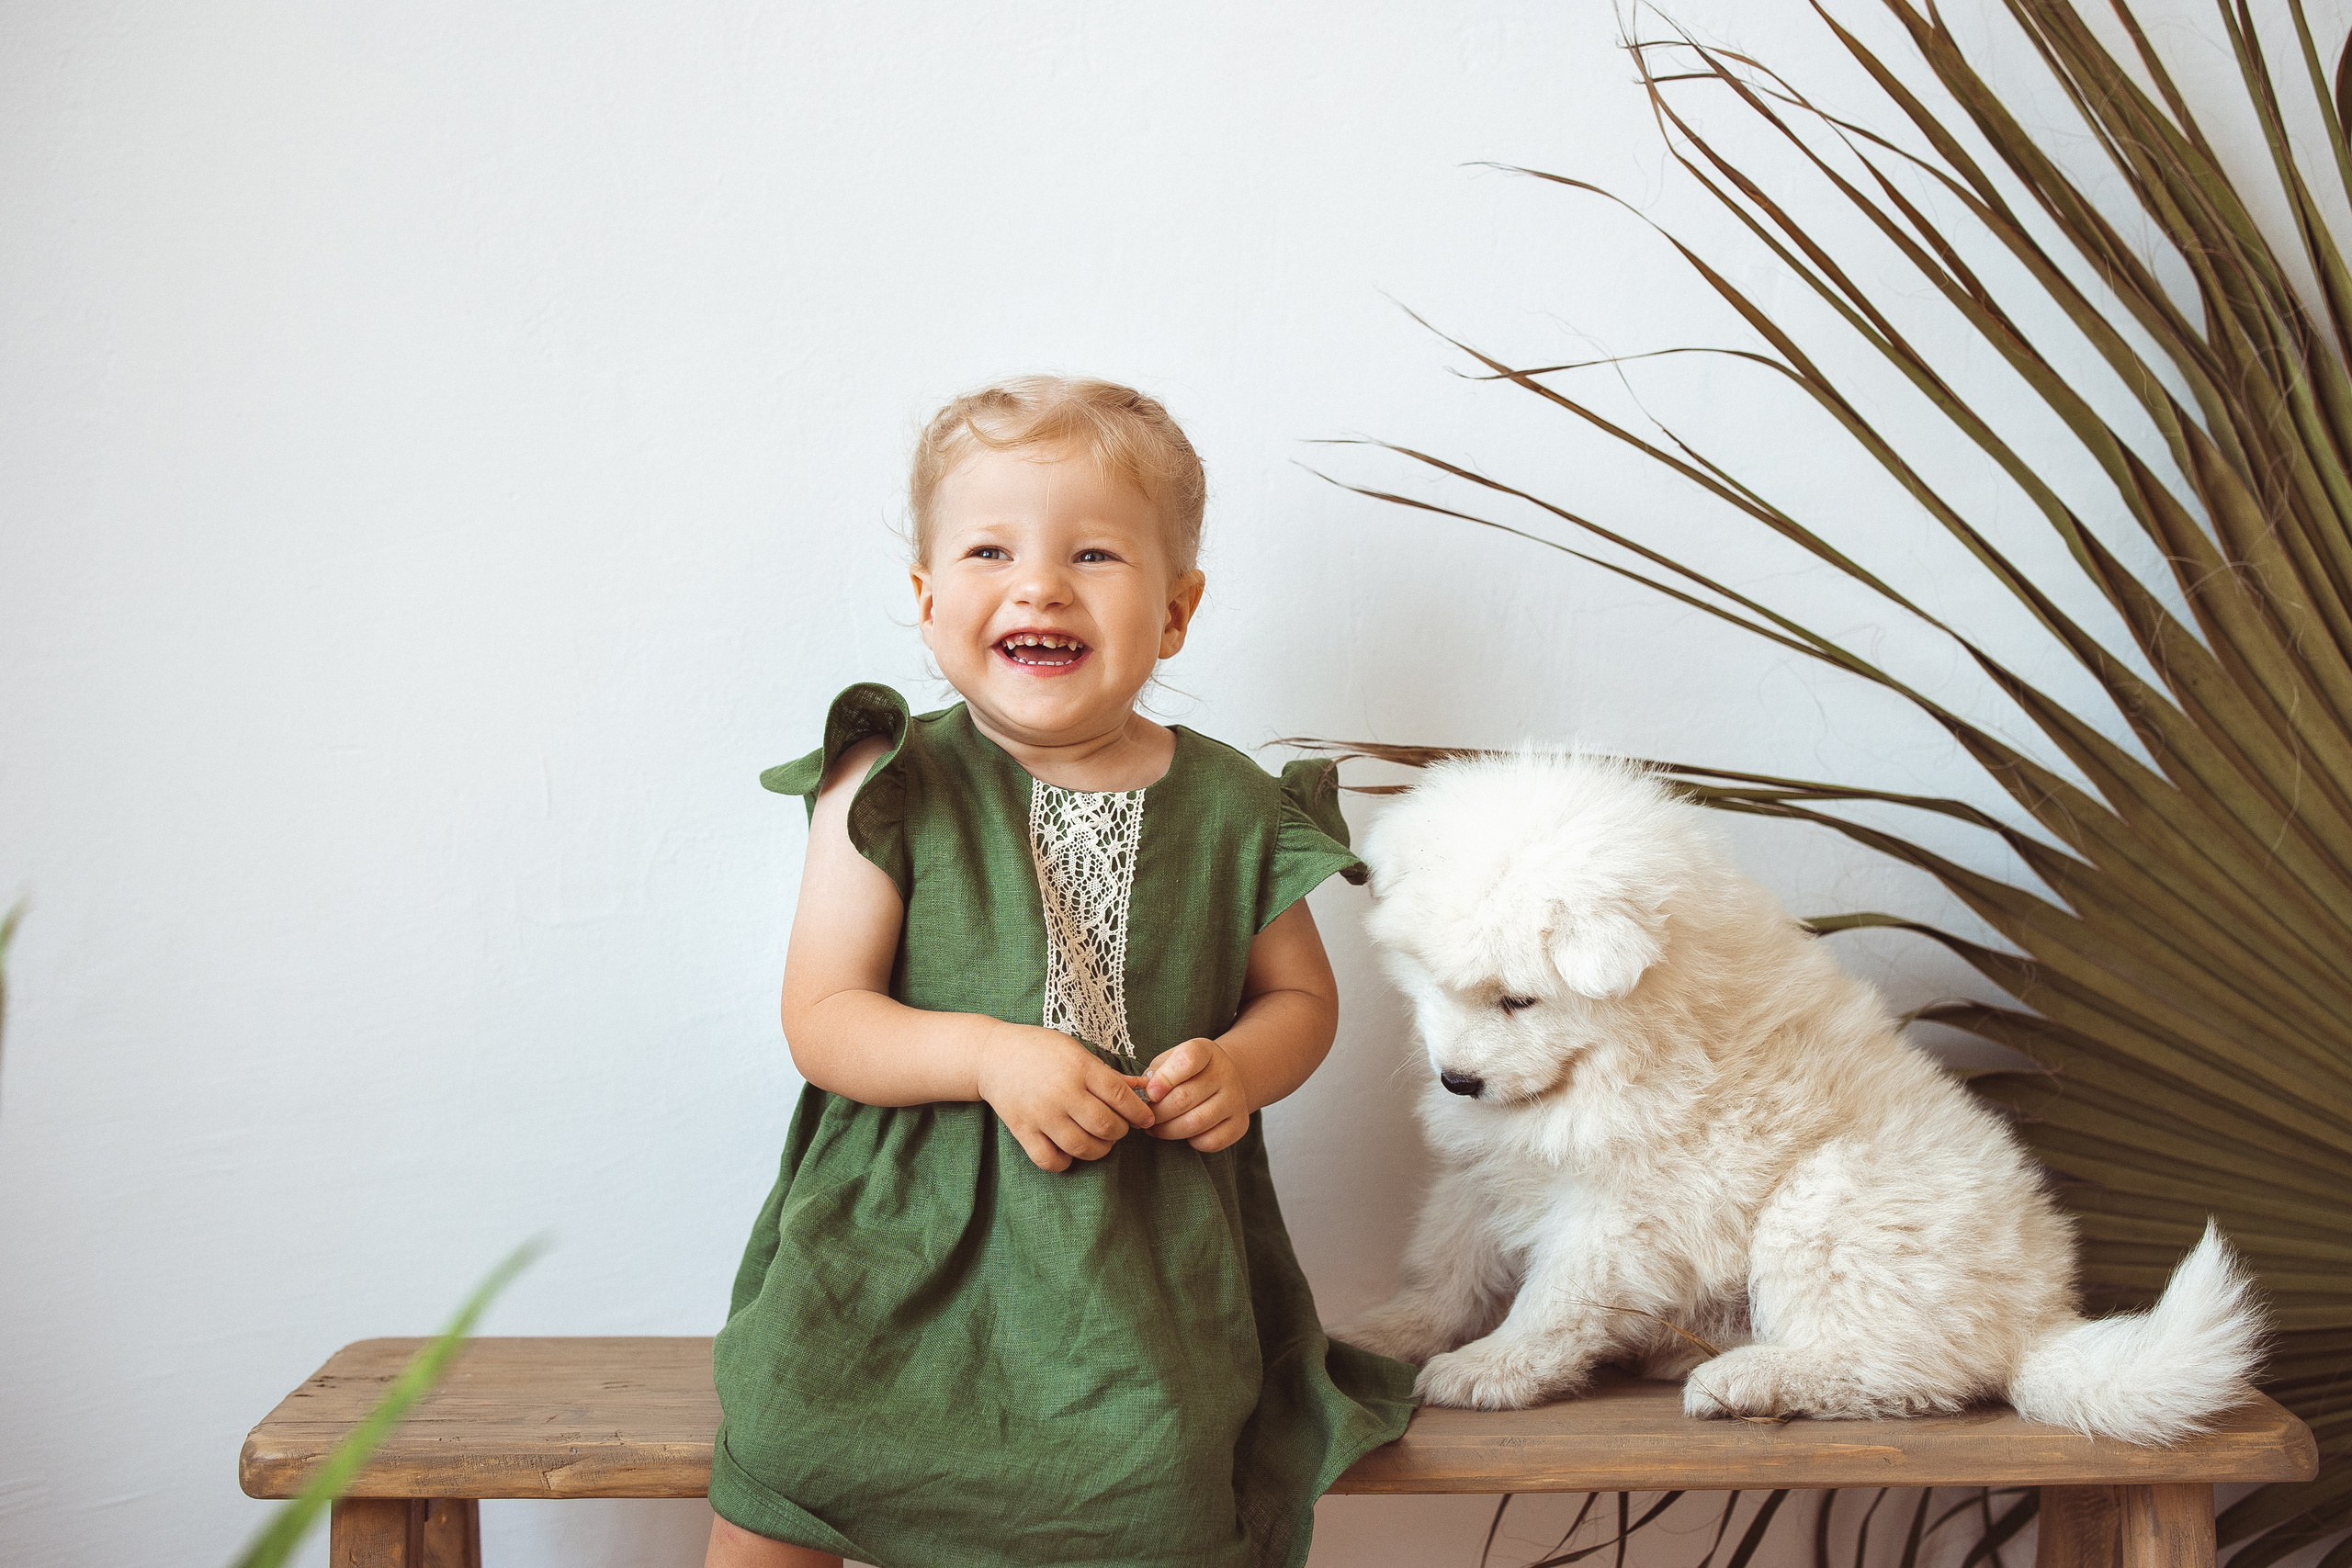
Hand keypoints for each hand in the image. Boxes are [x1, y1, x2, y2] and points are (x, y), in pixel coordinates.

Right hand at [975, 1023, 1154, 1171]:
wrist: (993, 1055)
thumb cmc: (1040, 1049)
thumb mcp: (1076, 1051)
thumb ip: (1107, 1074)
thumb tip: (1141, 1089)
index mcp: (1080, 1068)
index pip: (1121, 1097)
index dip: (1139, 1113)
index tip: (1145, 1120)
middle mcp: (1062, 1092)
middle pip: (1106, 1126)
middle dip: (1120, 1132)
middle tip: (1117, 1127)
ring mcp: (1041, 1114)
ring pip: (1082, 1147)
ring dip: (1099, 1149)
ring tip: (1098, 1140)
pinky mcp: (1022, 1130)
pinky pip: (1050, 1160)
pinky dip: (1064, 1162)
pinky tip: (1068, 1150)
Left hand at [1141, 1038, 1252, 1152]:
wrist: (1223, 1080)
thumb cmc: (1186, 1073)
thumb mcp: (1168, 1062)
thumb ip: (1152, 1076)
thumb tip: (1138, 1097)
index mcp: (1205, 1051)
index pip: (1186, 1060)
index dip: (1164, 1079)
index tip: (1150, 1094)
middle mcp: (1225, 1073)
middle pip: (1184, 1098)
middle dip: (1157, 1113)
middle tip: (1145, 1118)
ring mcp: (1236, 1099)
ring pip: (1195, 1123)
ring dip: (1168, 1130)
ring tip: (1155, 1129)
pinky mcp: (1240, 1124)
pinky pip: (1210, 1141)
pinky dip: (1190, 1142)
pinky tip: (1182, 1133)